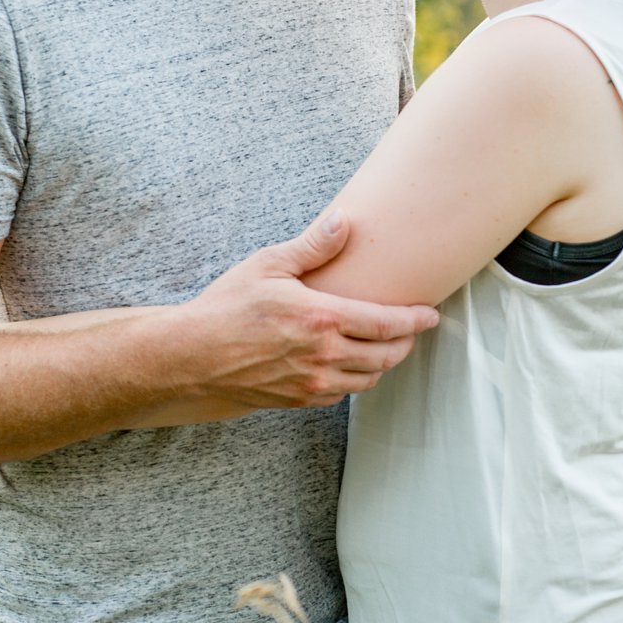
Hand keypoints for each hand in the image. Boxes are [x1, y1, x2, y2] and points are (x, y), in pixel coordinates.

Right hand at [185, 213, 437, 414]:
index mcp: (322, 318)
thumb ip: (312, 246)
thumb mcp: (269, 265)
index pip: (387, 323)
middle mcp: (324, 355)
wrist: (191, 356)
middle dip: (405, 344)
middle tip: (411, 331)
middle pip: (386, 357)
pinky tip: (350, 365)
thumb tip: (344, 222)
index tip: (431, 315)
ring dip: (382, 365)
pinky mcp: (298, 400)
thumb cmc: (226, 307)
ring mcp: (312, 383)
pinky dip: (354, 380)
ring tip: (384, 348)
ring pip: (367, 380)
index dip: (416, 321)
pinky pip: (341, 394)